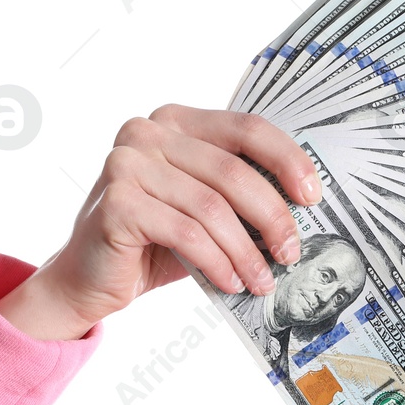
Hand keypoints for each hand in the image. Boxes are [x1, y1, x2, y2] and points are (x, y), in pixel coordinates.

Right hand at [0, 105, 321, 340]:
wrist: (91, 277)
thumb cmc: (157, 241)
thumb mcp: (205, 208)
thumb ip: (242, 193)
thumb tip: (305, 207)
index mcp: (176, 121)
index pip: (247, 127)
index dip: (288, 160)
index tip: (313, 197)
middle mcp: (146, 132)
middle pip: (234, 172)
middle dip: (273, 218)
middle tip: (292, 252)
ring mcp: (126, 163)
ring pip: (212, 208)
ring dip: (247, 251)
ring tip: (262, 280)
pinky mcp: (117, 202)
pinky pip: (188, 233)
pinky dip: (217, 262)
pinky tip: (231, 282)